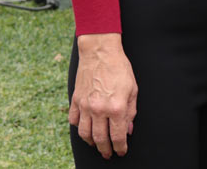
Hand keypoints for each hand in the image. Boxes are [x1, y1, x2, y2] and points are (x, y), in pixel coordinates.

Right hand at [68, 33, 137, 158]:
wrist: (100, 52)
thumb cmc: (119, 68)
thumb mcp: (132, 89)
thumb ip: (130, 112)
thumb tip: (128, 130)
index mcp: (116, 107)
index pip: (117, 136)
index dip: (120, 147)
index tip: (121, 151)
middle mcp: (99, 109)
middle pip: (100, 139)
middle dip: (105, 150)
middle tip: (108, 154)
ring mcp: (85, 105)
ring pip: (84, 134)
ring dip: (91, 143)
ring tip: (97, 145)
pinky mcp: (76, 100)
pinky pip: (74, 121)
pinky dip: (79, 128)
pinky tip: (85, 129)